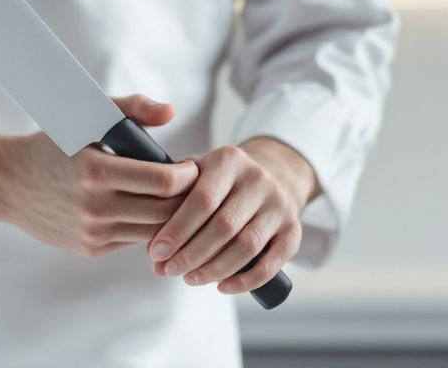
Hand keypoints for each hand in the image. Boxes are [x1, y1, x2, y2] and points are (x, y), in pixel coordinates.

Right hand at [0, 95, 198, 258]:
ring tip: (175, 195)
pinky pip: (134, 239)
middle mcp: (95, 208)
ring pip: (154, 231)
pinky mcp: (91, 248)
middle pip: (166, 211)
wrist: (9, 183)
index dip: (187, 174)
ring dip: (171, 214)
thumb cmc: (53, 144)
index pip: (164, 182)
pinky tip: (147, 207)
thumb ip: (130, 109)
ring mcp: (93, 232)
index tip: (192, 164)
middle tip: (194, 182)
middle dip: (187, 197)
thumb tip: (171, 112)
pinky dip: (147, 225)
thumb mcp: (84, 117)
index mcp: (96, 172)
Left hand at [147, 137, 317, 294]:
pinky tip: (222, 287)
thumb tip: (153, 252)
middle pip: (223, 226)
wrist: (269, 174)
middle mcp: (259, 178)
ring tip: (190, 279)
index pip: (202, 199)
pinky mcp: (294, 230)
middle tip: (168, 271)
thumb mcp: (195, 173)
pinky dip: (245, 281)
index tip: (155, 253)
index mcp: (229, 159)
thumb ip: (171, 202)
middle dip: (191, 254)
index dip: (177, 229)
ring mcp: (280, 204)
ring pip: (246, 247)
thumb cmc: (217, 181)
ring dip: (214, 269)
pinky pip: (271, 263)